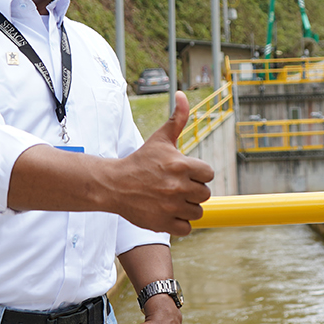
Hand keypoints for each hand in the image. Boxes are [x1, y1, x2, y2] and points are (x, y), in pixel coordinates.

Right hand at [110, 92, 213, 235]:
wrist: (115, 184)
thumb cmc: (140, 160)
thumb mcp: (160, 138)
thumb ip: (177, 119)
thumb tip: (182, 95)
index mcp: (181, 165)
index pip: (209, 174)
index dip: (198, 174)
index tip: (185, 173)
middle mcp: (178, 187)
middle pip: (204, 194)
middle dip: (193, 191)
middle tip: (177, 187)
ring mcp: (171, 207)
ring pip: (197, 212)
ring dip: (187, 208)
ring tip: (173, 200)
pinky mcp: (163, 223)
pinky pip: (186, 228)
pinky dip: (180, 224)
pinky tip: (169, 212)